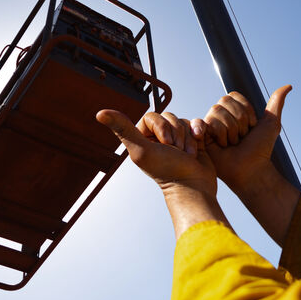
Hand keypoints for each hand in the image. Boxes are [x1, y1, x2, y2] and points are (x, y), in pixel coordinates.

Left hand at [96, 110, 215, 196]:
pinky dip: (199, 131)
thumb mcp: (141, 150)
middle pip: (169, 116)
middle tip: (176, 151)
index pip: (152, 116)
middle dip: (176, 133)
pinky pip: (196, 123)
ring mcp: (177, 138)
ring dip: (187, 137)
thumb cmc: (167, 170)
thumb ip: (123, 129)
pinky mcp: (193, 139)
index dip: (161, 126)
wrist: (194, 186)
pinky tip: (200, 141)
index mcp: (142, 139)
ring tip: (187, 154)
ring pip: (182, 121)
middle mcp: (158, 138)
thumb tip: (99, 113)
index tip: (164, 144)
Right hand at [195, 85, 291, 193]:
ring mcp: (209, 126)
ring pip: (216, 111)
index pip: (233, 96)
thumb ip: (276, 102)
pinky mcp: (201, 137)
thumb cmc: (260, 149)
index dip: (245, 111)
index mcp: (232, 111)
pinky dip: (220, 134)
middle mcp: (219, 116)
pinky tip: (222, 145)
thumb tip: (288, 85)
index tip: (251, 127)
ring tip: (232, 144)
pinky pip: (208, 123)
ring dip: (231, 130)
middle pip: (224, 101)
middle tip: (241, 137)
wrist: (252, 169)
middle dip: (239, 121)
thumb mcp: (271, 123)